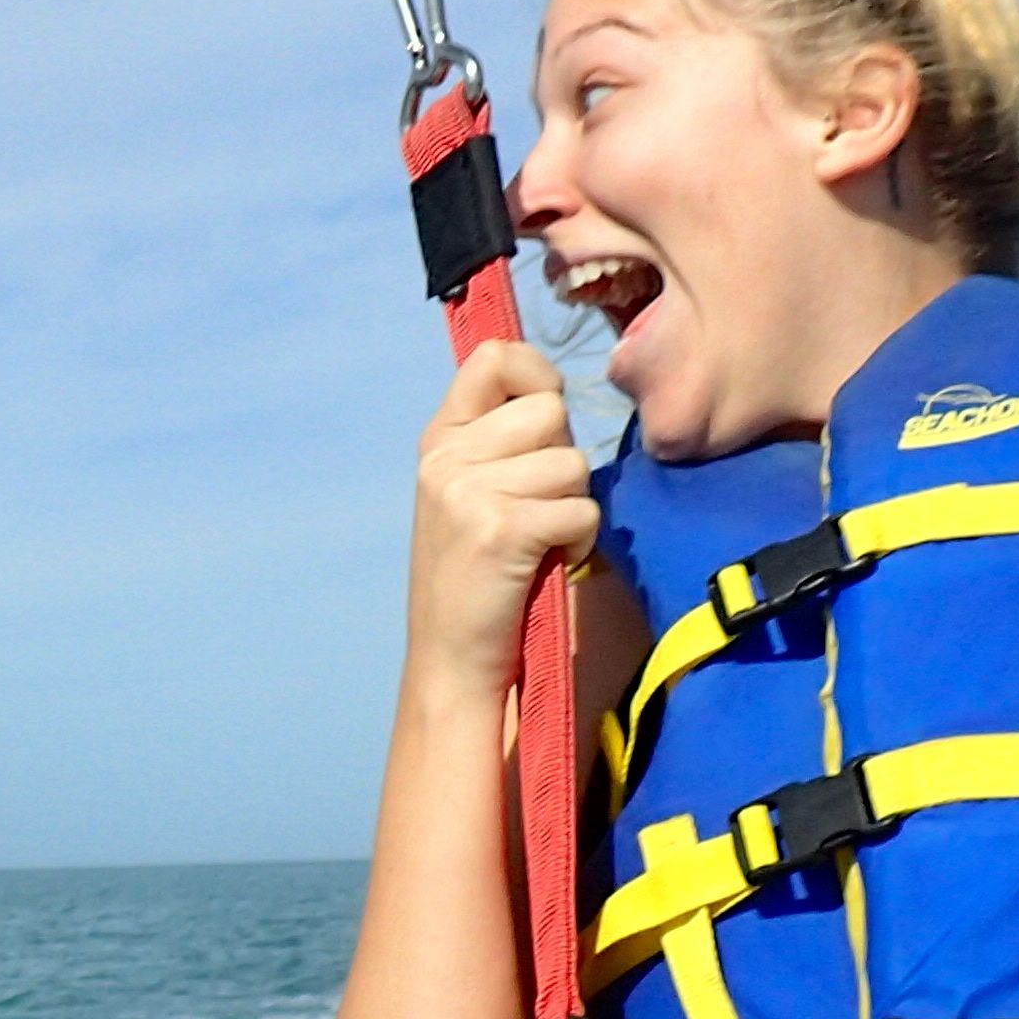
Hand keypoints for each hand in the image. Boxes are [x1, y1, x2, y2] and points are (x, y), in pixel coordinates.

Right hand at [407, 340, 600, 696]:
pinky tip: (549, 563)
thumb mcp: (467, 494)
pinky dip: (578, 543)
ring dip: (572, 507)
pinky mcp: (501, 529)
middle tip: (534, 506)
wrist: (450, 661)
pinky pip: (580, 510)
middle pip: (550, 412)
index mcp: (439, 440)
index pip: (494, 357)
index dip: (536, 376)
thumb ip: (498, 442)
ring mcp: (469, 491)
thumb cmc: (473, 579)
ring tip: (538, 542)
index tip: (543, 418)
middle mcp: (446, 457)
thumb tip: (555, 397)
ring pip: (572, 463)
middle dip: (561, 459)